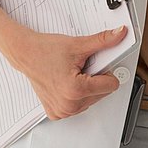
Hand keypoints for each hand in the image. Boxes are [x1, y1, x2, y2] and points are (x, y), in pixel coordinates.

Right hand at [8, 26, 125, 119]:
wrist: (26, 53)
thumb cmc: (47, 50)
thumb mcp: (79, 44)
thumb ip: (104, 40)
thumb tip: (121, 33)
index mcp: (75, 90)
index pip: (112, 85)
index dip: (105, 71)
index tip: (93, 63)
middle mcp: (68, 105)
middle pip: (103, 93)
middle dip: (95, 79)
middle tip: (79, 68)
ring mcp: (62, 111)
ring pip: (92, 100)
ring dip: (86, 87)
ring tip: (72, 74)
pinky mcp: (56, 113)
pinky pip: (79, 106)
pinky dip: (76, 94)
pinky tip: (66, 82)